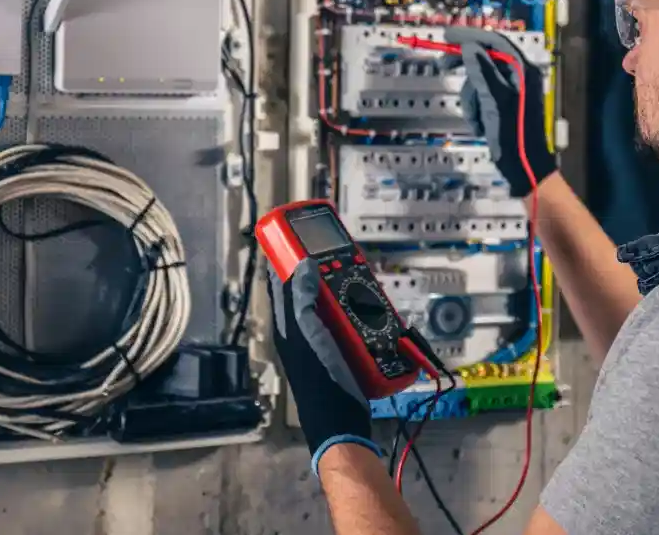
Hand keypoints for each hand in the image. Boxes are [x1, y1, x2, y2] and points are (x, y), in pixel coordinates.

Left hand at [267, 259, 381, 470]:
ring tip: (364, 284)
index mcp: (287, 324)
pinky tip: (376, 311)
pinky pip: (352, 324)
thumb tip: (304, 264)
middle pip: (313, 291)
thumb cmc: (320, 377)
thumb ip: (301, 299)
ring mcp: (323, 340)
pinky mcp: (344, 350)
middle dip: (328, 274)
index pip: (282, 282)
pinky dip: (363, 314)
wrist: (342, 420)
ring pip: (336, 305)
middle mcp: (302, 330)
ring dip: (350, 293)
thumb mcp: (308, 333)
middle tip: (346, 260)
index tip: (302, 237)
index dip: (288, 258)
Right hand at [443, 26, 556, 197]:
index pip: (495, 43)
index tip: (448, 36)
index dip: (470, 36)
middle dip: (465, 67)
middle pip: (485, 59)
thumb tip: (470, 48)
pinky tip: (481, 125)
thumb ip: (482, 71)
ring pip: (478, 81)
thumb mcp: (495, 100)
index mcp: (522, 71)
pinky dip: (476, 110)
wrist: (523, 166)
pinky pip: (481, 98)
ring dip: (471, 99)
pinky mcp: (502, 105)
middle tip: (444, 64)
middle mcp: (518, 77)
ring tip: (477, 118)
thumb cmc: (515, 135)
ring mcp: (510, 92)